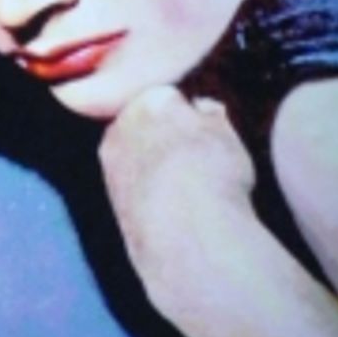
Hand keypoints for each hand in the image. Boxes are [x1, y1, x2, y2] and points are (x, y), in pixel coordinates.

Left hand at [99, 88, 256, 315]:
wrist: (189, 238)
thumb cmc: (213, 181)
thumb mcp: (227, 136)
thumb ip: (212, 116)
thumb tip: (205, 109)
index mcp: (152, 99)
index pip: (168, 97)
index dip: (189, 117)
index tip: (205, 135)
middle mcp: (122, 126)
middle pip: (144, 124)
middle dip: (164, 138)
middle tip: (197, 162)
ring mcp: (111, 164)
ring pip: (136, 156)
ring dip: (155, 167)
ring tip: (188, 190)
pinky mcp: (110, 199)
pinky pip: (134, 187)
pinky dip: (148, 194)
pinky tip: (172, 209)